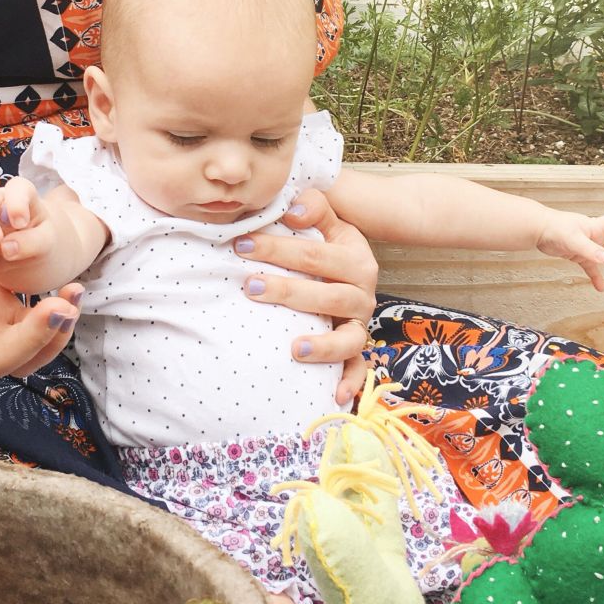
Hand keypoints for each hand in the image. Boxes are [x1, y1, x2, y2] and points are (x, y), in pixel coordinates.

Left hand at [235, 188, 376, 404]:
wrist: (355, 267)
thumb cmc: (328, 244)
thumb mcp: (329, 220)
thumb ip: (313, 207)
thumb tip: (292, 210)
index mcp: (355, 258)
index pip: (314, 254)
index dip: (278, 249)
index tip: (241, 245)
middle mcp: (362, 293)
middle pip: (327, 295)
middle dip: (286, 292)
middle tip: (249, 286)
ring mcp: (360, 323)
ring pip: (348, 338)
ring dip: (323, 345)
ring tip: (295, 347)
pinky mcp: (357, 348)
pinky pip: (357, 369)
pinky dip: (350, 383)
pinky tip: (334, 396)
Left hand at [536, 210, 603, 291]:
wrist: (537, 229)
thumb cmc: (555, 228)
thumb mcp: (573, 239)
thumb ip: (589, 250)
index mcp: (597, 227)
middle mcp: (595, 235)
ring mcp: (587, 245)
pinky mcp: (577, 254)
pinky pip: (591, 267)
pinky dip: (596, 277)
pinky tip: (601, 287)